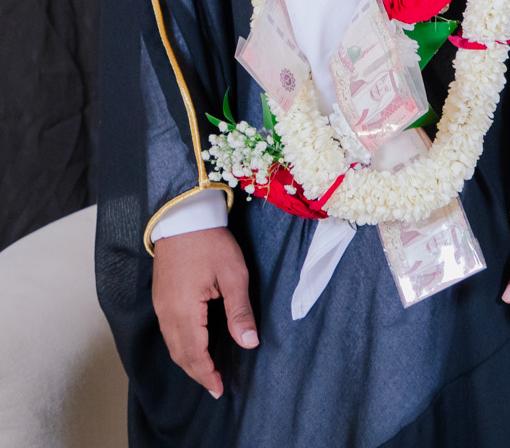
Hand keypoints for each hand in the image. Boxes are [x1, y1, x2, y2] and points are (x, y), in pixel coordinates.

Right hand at [152, 226, 257, 397]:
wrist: (183, 218)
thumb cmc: (212, 243)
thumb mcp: (234, 276)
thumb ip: (240, 312)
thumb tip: (249, 343)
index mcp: (184, 311)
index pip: (194, 353)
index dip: (207, 374)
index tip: (218, 389)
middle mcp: (167, 313)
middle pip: (180, 354)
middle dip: (197, 373)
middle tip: (214, 388)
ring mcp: (160, 306)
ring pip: (172, 344)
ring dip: (188, 361)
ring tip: (206, 373)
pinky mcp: (161, 298)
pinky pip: (169, 332)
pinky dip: (181, 346)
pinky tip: (193, 348)